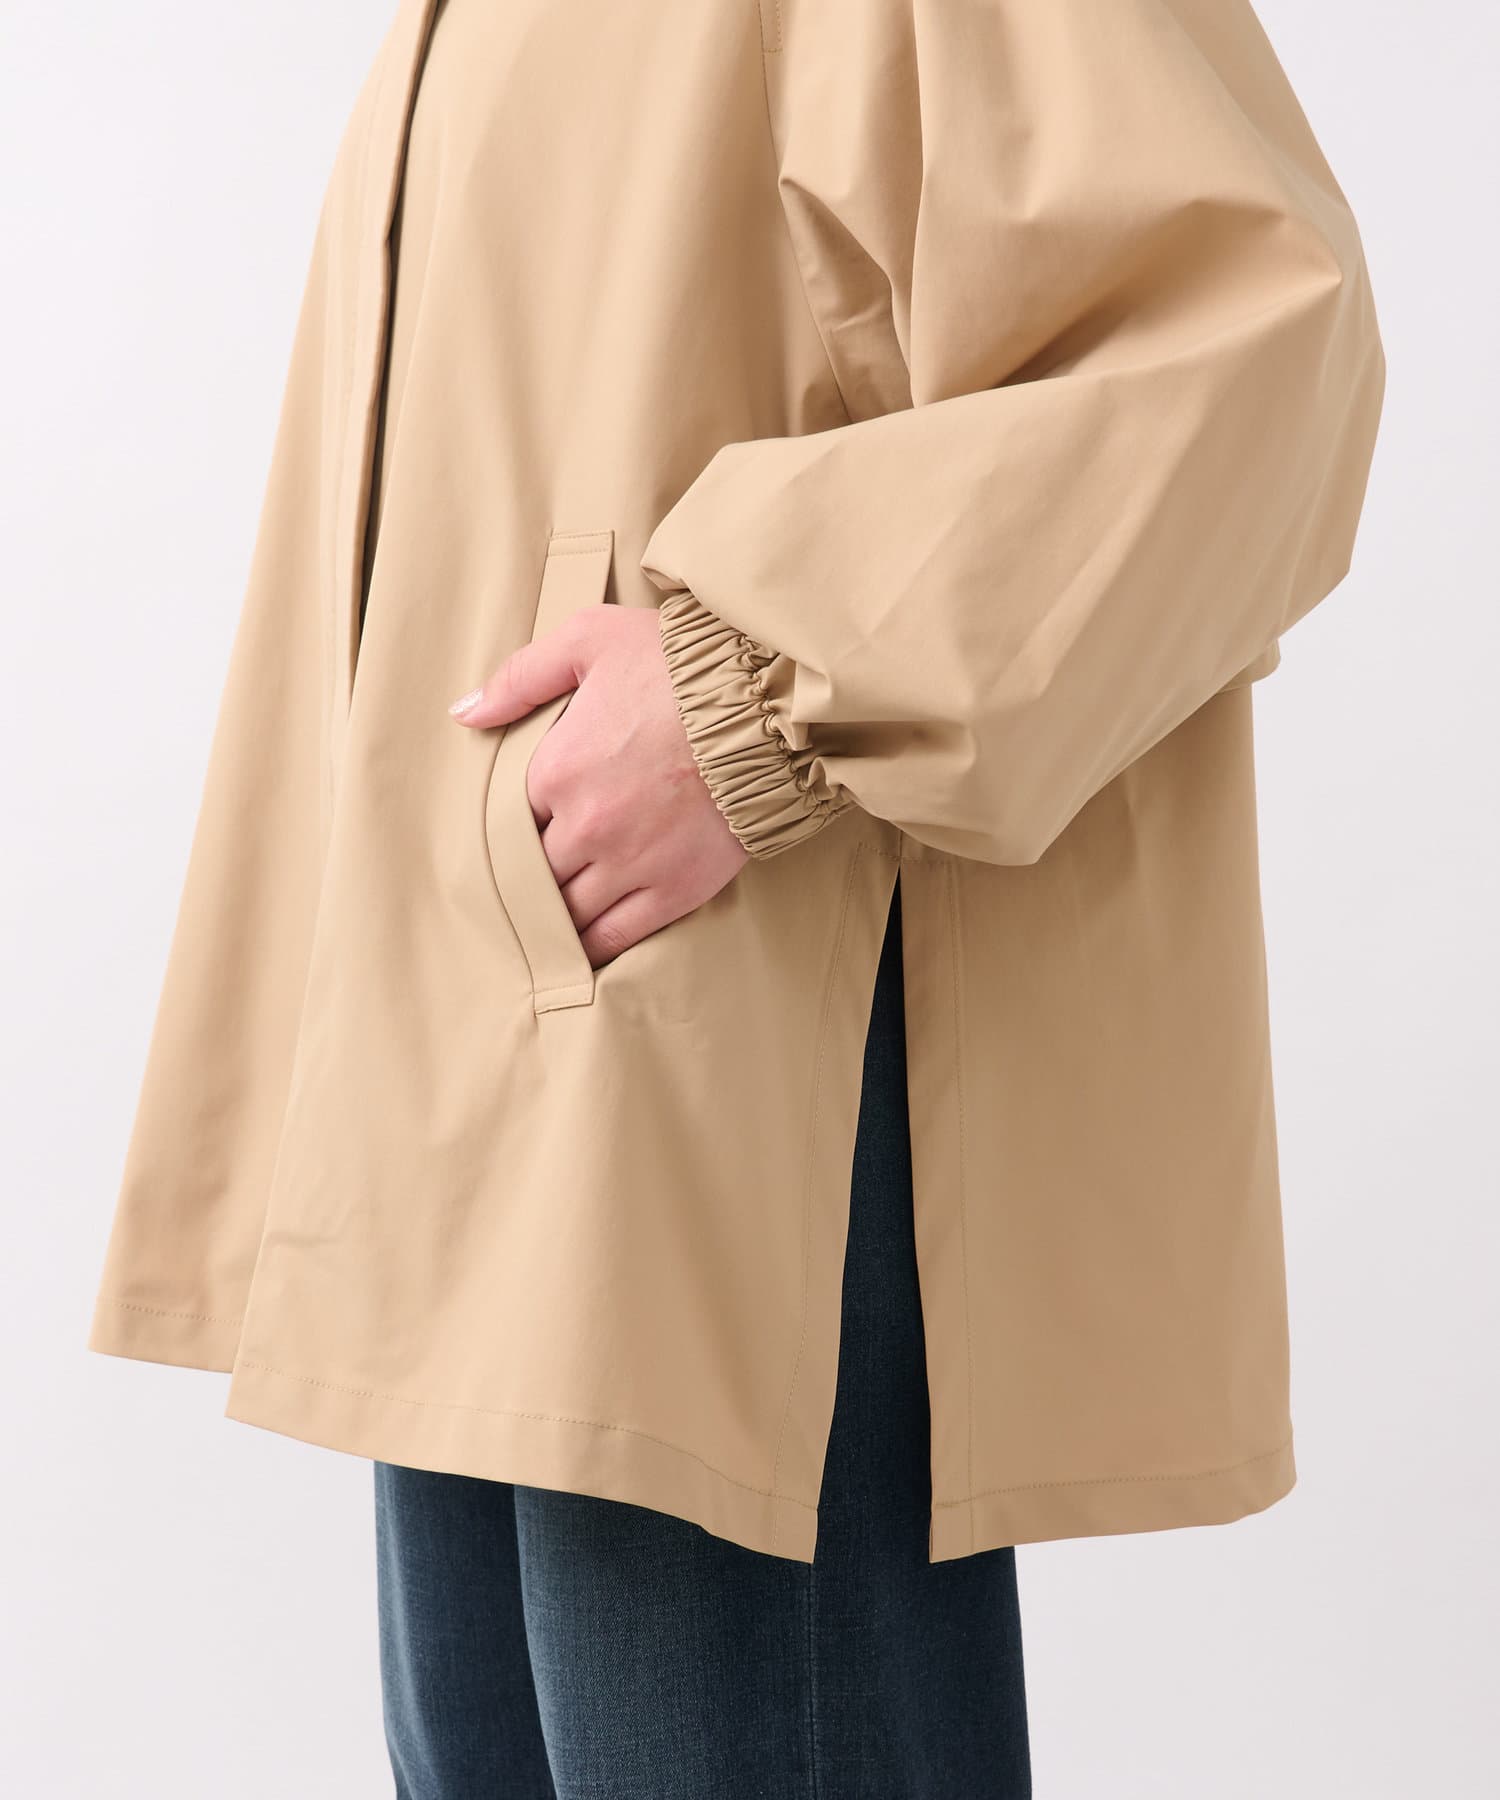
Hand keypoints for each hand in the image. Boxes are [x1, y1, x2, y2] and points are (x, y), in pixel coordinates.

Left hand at [448, 607, 747, 966]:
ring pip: (567, 912)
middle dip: (531, 874)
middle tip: (530, 879)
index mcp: (554, 771)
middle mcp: (585, 827)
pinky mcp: (673, 891)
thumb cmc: (677, 667)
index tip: (528, 822)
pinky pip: (615, 936)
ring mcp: (629, 865)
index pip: (508, 818)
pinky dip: (591, 948)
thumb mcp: (590, 641)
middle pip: (533, 871)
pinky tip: (580, 951)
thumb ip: (521, 678)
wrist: (765, 707)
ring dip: (554, 917)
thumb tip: (464, 714)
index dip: (517, 821)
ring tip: (549, 920)